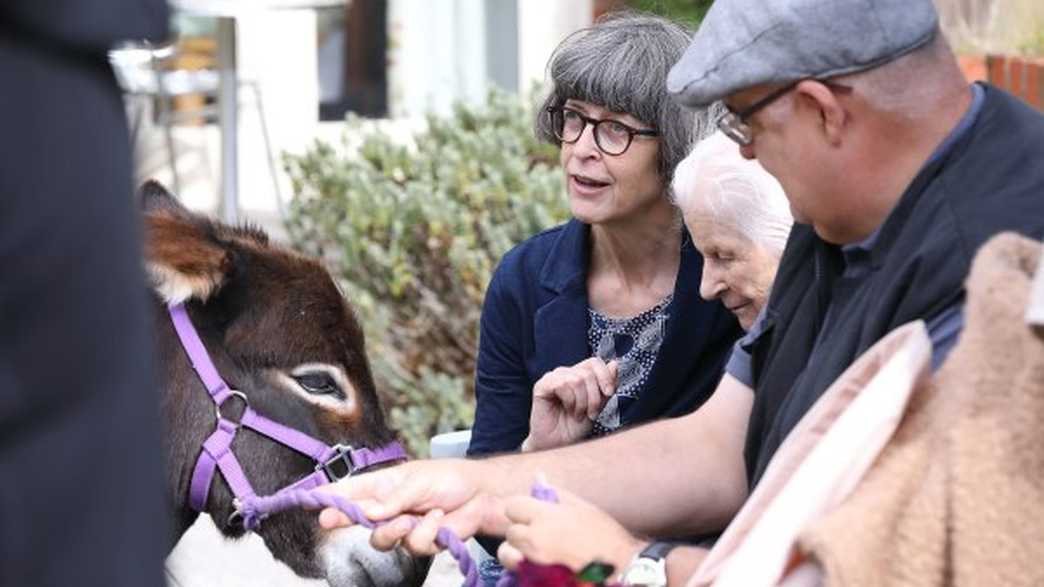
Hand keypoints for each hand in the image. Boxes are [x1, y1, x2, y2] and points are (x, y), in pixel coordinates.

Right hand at [317, 459, 499, 555]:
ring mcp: (402, 527)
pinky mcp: (421, 543)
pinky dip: (427, 532)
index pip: (349, 491)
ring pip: (380, 540)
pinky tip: (438, 519)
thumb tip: (370, 513)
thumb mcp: (418, 480)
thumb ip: (393, 498)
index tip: (306, 499)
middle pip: (354, 518)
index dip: (327, 496)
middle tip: (328, 519)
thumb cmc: (449, 478)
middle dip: (340, 518)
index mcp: (383, 486)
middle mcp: (387, 508)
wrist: (482, 495)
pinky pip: (413, 546)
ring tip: (410, 518)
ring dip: (394, 530)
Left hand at [497, 481, 642, 574]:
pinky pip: (518, 571)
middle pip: (510, 532)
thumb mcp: (582, 507)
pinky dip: (524, 568)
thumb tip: (537, 477)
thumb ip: (555, 493)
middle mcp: (536, 539)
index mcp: (546, 516)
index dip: (521, 509)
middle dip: (520, 531)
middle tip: (539, 534)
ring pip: (508, 554)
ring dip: (518, 551)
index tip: (532, 513)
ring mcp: (535, 563)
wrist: (620, 569)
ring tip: (537, 552)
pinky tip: (542, 564)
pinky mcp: (536, 579)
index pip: (512, 505)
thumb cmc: (605, 536)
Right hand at [525, 358, 617, 450]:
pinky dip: (570, 400)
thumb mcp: (598, 407)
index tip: (609, 393)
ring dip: (582, 402)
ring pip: (577, 379)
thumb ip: (606, 386)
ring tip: (577, 414)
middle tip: (590, 413)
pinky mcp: (542, 385)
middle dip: (594, 397)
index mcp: (579, 375)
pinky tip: (568, 410)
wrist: (560, 445)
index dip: (605, 376)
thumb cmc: (575, 428)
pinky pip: (562, 384)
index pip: (594, 363)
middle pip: (588, 373)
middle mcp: (566, 373)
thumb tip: (614, 364)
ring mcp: (553, 378)